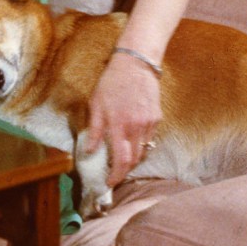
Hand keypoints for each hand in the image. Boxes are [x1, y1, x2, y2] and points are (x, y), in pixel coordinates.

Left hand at [86, 52, 161, 186]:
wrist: (136, 63)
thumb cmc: (111, 82)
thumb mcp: (96, 103)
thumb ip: (93, 129)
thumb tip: (89, 151)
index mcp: (119, 125)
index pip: (121, 160)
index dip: (116, 175)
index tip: (110, 182)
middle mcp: (137, 128)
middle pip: (134, 160)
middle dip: (124, 170)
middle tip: (115, 172)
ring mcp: (149, 123)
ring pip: (144, 150)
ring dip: (133, 158)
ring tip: (122, 157)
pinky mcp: (157, 118)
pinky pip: (150, 138)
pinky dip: (141, 143)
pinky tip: (132, 138)